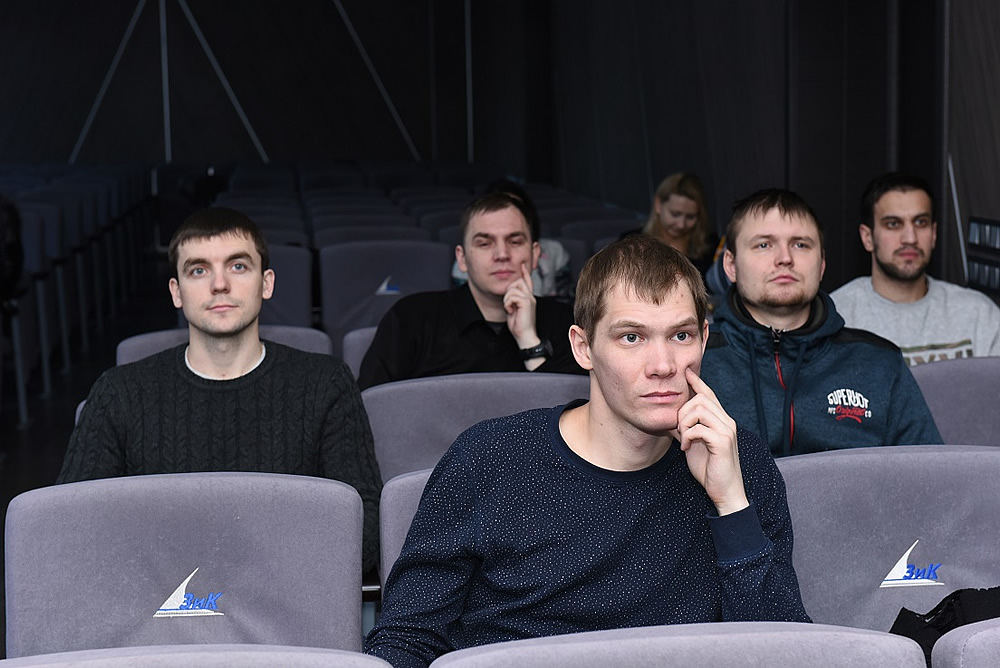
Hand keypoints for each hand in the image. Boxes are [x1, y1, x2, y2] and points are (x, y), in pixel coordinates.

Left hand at [504, 262, 539, 348]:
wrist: (525, 336)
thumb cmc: (519, 326)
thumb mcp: (514, 310)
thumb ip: (513, 301)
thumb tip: (508, 294)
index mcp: (528, 298)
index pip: (527, 281)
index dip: (525, 272)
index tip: (522, 265)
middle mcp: (530, 297)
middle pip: (517, 281)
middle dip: (509, 290)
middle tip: (508, 304)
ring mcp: (529, 299)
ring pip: (513, 288)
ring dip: (506, 299)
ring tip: (509, 309)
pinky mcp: (527, 303)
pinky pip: (512, 296)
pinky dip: (507, 303)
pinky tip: (510, 311)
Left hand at [678, 367, 748, 515]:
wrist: (725, 491)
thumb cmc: (710, 469)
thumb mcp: (694, 445)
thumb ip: (686, 430)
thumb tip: (671, 420)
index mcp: (721, 421)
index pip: (709, 394)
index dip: (697, 382)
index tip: (686, 372)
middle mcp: (727, 422)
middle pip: (700, 399)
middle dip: (682, 411)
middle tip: (678, 430)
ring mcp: (726, 431)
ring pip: (699, 409)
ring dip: (684, 423)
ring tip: (683, 439)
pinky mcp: (722, 442)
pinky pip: (698, 428)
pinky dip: (687, 436)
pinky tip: (685, 448)